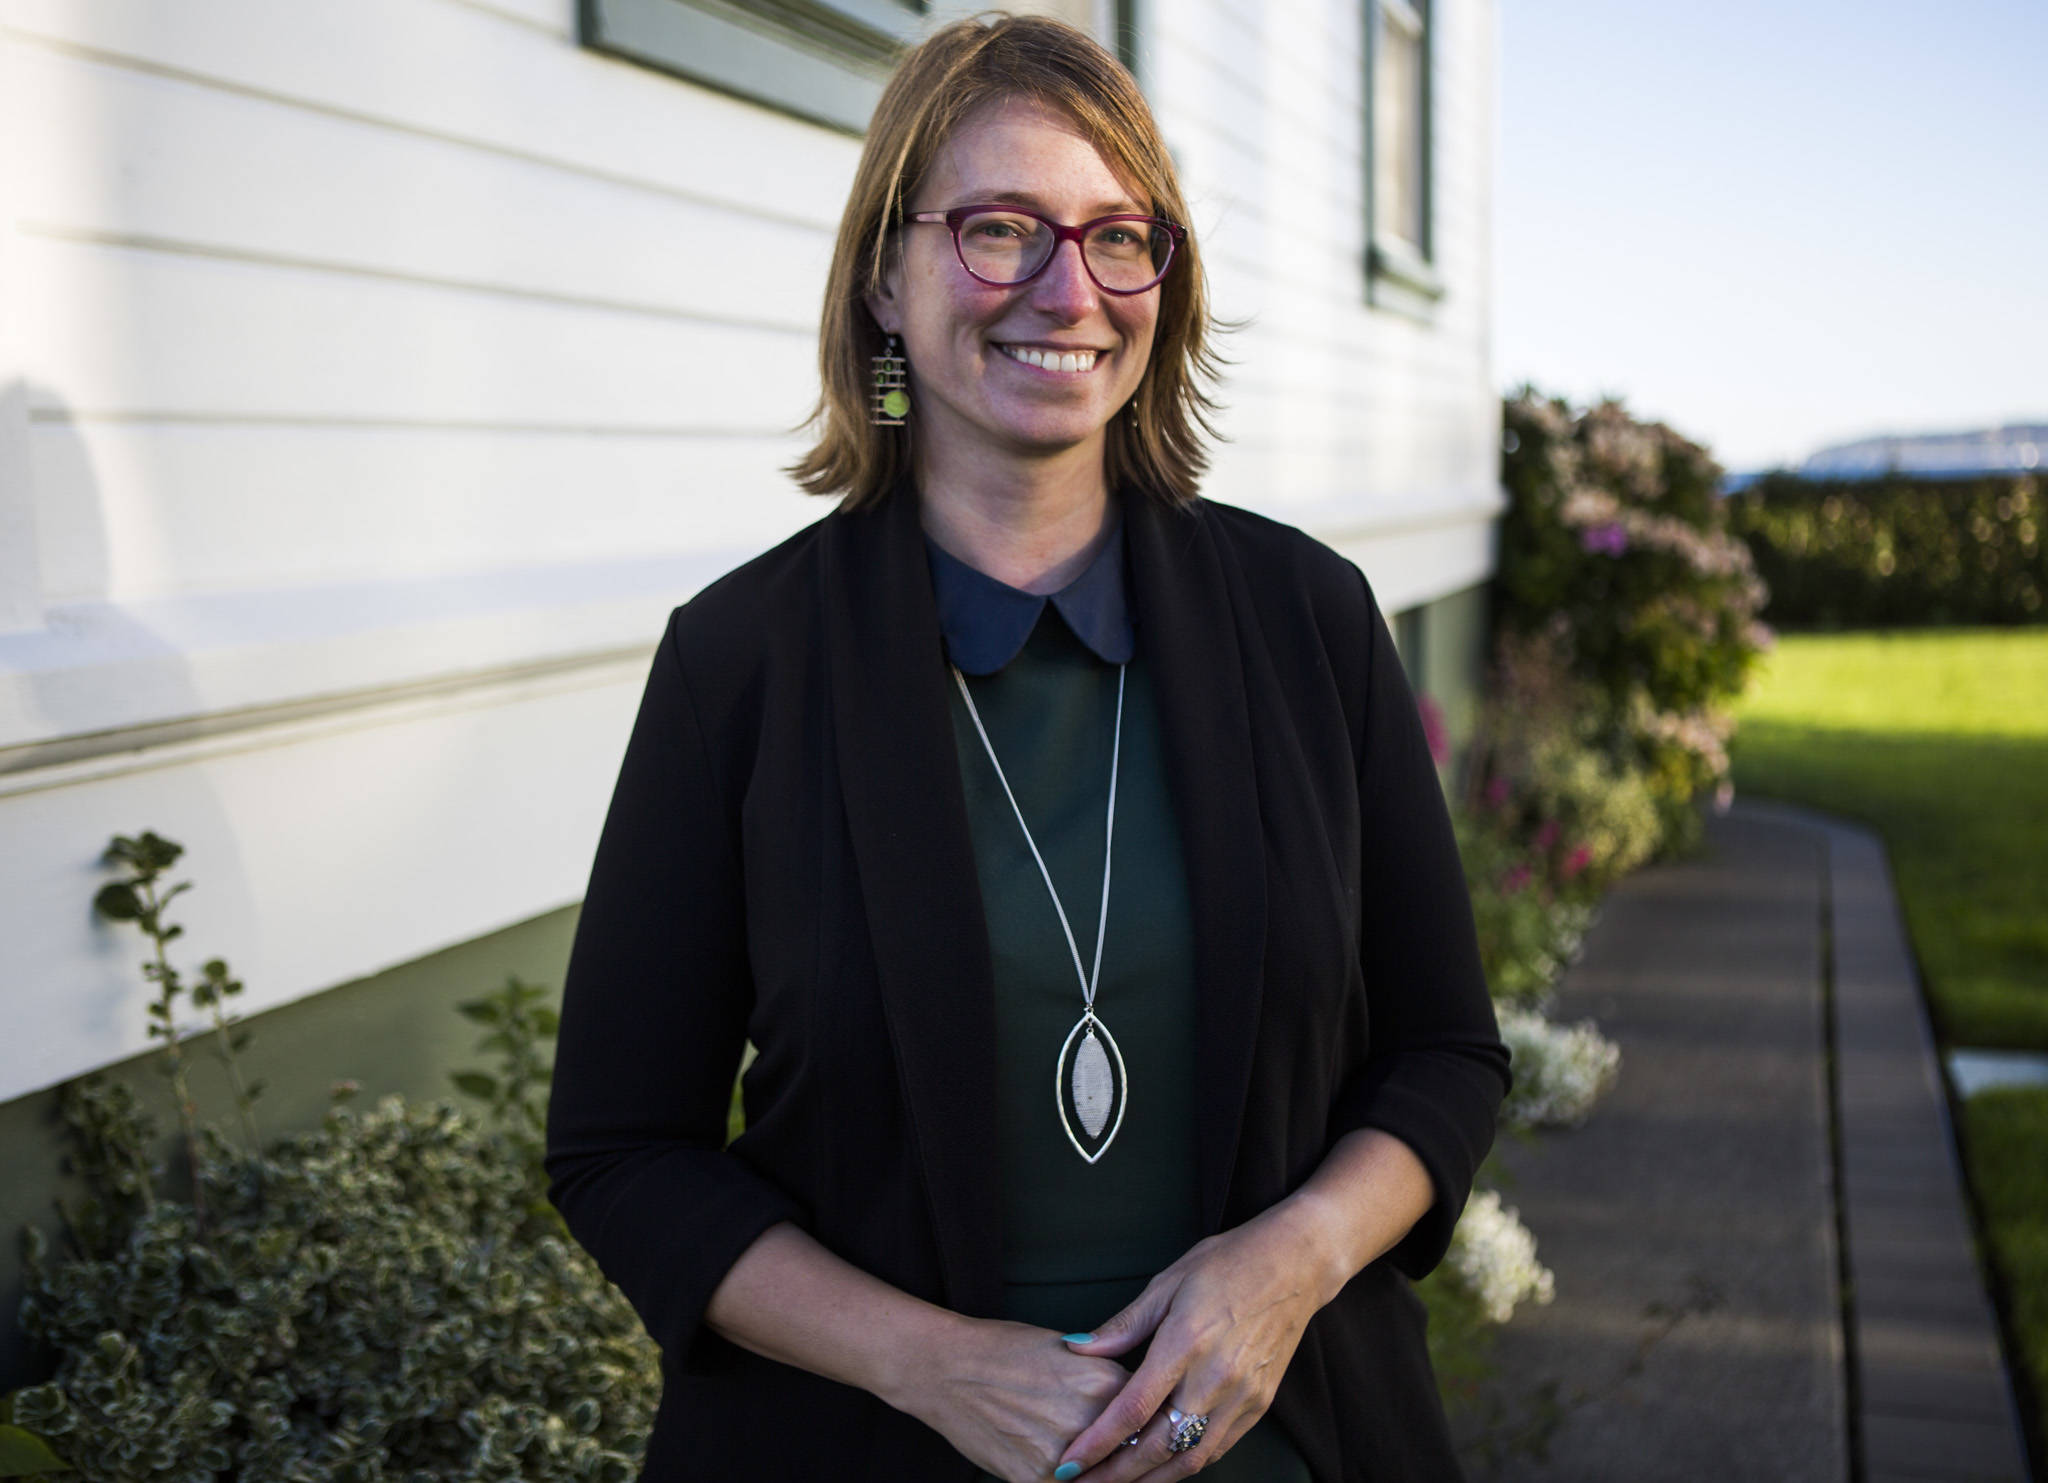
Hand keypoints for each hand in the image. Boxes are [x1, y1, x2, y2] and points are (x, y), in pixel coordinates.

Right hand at [894, 1313, 1134, 1482]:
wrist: (946, 1368)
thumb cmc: (1003, 1350)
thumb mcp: (1067, 1350)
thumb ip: (1103, 1377)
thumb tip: (1133, 1397)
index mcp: (1103, 1380)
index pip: (1150, 1412)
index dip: (1150, 1420)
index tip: (1152, 1424)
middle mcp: (1089, 1420)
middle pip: (1133, 1450)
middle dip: (1132, 1450)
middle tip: (1128, 1450)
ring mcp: (1062, 1457)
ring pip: (1104, 1476)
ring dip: (1107, 1471)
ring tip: (1095, 1458)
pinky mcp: (1034, 1481)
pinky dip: (1075, 1480)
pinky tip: (1070, 1467)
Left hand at [1048, 1207, 1335, 1480]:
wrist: (1295, 1264)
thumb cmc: (1228, 1263)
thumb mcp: (1168, 1282)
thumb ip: (1123, 1325)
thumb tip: (1076, 1348)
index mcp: (1185, 1342)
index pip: (1132, 1409)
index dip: (1096, 1444)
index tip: (1067, 1465)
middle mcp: (1215, 1377)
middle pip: (1157, 1447)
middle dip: (1115, 1475)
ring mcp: (1242, 1396)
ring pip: (1189, 1458)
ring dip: (1149, 1480)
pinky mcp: (1259, 1405)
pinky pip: (1216, 1448)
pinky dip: (1184, 1464)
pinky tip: (1161, 1467)